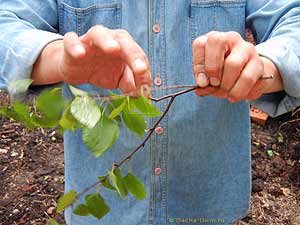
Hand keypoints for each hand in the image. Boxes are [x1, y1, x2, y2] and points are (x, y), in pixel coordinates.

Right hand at [32, 25, 150, 93]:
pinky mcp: (70, 45)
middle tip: (139, 68)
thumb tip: (143, 94)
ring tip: (113, 49)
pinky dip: (75, 45)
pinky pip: (71, 40)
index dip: (143, 68)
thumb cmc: (101, 71)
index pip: (137, 54)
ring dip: (107, 40)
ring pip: (98, 33)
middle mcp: (109, 38)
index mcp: (124, 46)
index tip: (145, 84)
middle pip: (123, 40)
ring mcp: (89, 40)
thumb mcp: (119, 80)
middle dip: (133, 54)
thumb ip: (131, 84)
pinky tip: (80, 54)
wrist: (76, 70)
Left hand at [192, 31, 282, 101]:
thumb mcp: (208, 77)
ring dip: (226, 84)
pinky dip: (239, 92)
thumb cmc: (222, 75)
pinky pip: (248, 79)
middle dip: (213, 69)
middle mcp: (230, 38)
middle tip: (214, 84)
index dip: (198, 64)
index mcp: (213, 40)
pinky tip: (236, 95)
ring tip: (226, 93)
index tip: (202, 82)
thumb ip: (203, 82)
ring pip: (233, 63)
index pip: (200, 44)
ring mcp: (247, 48)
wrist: (248, 77)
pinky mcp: (259, 62)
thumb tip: (201, 87)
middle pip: (218, 43)